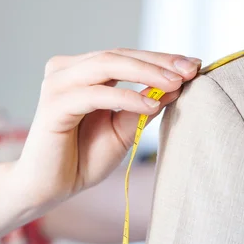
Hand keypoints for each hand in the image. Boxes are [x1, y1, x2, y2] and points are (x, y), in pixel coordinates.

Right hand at [13, 49, 200, 208]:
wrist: (48, 189)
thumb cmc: (83, 158)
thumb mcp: (124, 129)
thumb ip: (144, 105)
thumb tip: (177, 85)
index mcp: (82, 71)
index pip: (126, 56)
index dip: (161, 58)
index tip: (194, 64)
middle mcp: (67, 70)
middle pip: (119, 54)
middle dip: (158, 61)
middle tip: (190, 68)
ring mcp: (57, 84)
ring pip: (107, 64)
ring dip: (146, 73)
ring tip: (176, 82)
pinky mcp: (53, 104)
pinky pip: (96, 94)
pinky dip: (126, 97)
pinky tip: (150, 105)